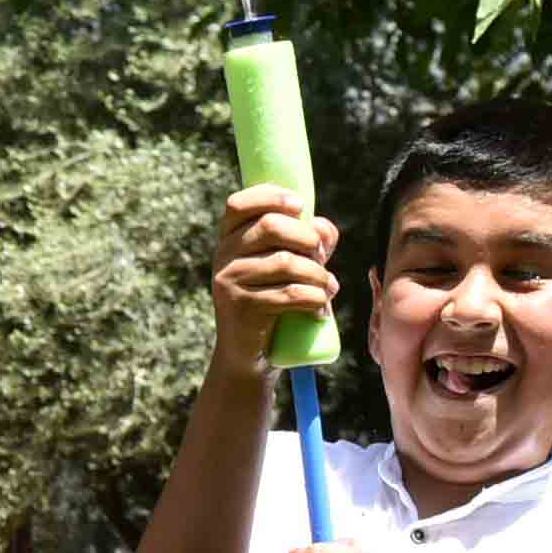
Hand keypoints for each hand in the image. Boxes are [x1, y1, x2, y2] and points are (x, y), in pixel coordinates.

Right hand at [211, 186, 339, 378]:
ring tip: (328, 289)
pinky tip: (320, 310)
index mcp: (229, 240)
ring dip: (319, 275)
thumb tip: (322, 229)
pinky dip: (315, 300)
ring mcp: (229, 282)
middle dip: (308, 239)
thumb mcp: (288, 266)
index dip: (270, 196)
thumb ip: (308, 239)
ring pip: (287, 262)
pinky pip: (291, 294)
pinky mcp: (242, 308)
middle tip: (323, 258)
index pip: (239, 204)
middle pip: (271, 226)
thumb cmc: (274, 302)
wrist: (250, 356)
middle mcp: (223, 257)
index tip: (300, 205)